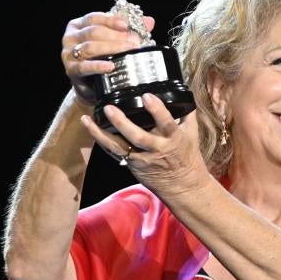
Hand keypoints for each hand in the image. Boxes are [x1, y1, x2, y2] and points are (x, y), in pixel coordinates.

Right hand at [61, 11, 154, 103]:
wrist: (92, 85)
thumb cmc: (102, 58)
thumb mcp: (114, 41)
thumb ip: (129, 30)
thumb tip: (149, 21)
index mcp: (79, 25)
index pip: (94, 18)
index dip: (111, 20)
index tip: (126, 25)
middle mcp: (71, 37)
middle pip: (93, 32)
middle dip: (115, 36)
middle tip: (134, 41)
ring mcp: (68, 54)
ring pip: (89, 47)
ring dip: (110, 48)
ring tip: (127, 51)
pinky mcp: (71, 70)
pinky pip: (84, 67)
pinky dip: (98, 66)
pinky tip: (111, 66)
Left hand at [83, 93, 208, 196]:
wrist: (183, 186)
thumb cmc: (188, 157)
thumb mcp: (192, 133)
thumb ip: (186, 112)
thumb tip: (183, 92)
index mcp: (173, 138)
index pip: (166, 123)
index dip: (157, 110)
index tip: (147, 96)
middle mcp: (156, 149)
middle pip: (137, 136)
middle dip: (122, 123)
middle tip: (109, 108)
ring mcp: (141, 159)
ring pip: (119, 147)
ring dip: (101, 133)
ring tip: (87, 119)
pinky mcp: (132, 165)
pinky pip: (114, 153)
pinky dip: (101, 140)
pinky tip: (90, 127)